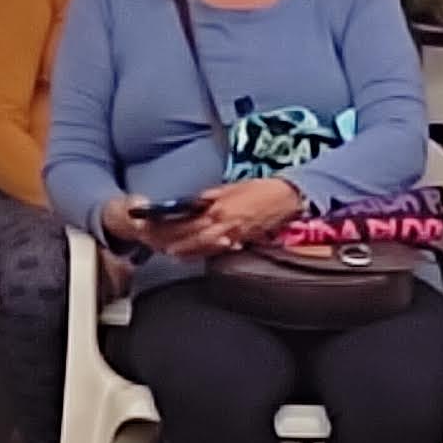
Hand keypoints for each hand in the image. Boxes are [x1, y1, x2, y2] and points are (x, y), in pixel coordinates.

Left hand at [172, 177, 307, 249]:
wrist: (285, 197)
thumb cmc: (258, 188)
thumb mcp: (230, 187)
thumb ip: (210, 197)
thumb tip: (193, 203)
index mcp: (217, 206)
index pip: (187, 220)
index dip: (171, 227)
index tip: (157, 229)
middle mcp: (223, 223)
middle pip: (193, 236)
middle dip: (175, 243)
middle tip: (159, 246)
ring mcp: (233, 234)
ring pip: (204, 246)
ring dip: (187, 251)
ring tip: (173, 254)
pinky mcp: (243, 241)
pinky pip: (220, 250)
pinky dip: (206, 253)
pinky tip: (197, 255)